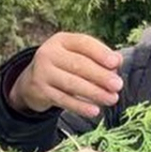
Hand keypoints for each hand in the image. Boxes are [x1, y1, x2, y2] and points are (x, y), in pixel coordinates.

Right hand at [9, 32, 123, 118]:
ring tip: (111, 99)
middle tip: (118, 85)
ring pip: (71, 84)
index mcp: (62, 40)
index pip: (83, 43)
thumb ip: (97, 56)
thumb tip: (117, 62)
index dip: (100, 53)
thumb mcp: (77, 55)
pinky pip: (63, 100)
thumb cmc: (64, 65)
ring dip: (94, 93)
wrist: (33, 80)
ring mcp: (42, 72)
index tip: (116, 63)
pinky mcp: (40, 91)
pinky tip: (94, 111)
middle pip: (78, 64)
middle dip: (100, 76)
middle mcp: (49, 53)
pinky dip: (80, 106)